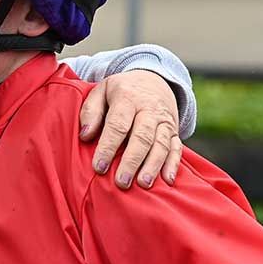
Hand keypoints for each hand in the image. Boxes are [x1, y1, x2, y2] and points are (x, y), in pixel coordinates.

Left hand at [79, 70, 181, 188]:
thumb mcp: (101, 91)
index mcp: (127, 98)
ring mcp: (164, 121)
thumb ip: (91, 111)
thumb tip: (85, 136)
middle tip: (121, 182)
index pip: (118, 124)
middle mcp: (149, 109)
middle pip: (142, 137)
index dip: (108, 147)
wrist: (152, 79)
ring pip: (161, 144)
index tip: (99, 167)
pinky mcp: (174, 131)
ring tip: (143, 184)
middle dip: (132, 161)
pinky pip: (177, 148)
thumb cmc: (120, 91)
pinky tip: (167, 180)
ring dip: (153, 166)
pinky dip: (173, 164)